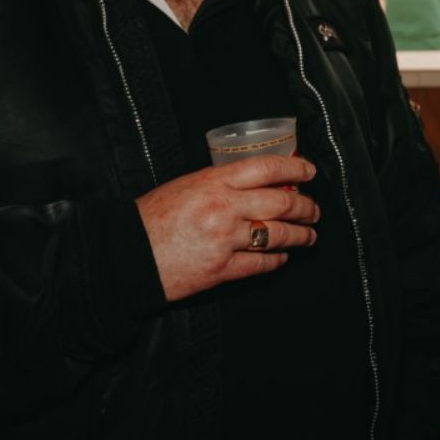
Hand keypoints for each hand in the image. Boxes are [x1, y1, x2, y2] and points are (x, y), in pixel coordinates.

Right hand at [136, 156, 318, 301]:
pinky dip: (277, 260)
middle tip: (314, 210)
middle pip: (281, 204)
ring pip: (278, 235)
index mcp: (213, 182)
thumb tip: (256, 186)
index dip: (295, 170)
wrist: (125, 256)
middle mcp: (224, 208)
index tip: (310, 173)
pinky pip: (261, 263)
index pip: (266, 169)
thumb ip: (219, 185)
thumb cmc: (150, 219)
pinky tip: (283, 257)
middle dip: (306, 207)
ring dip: (300, 236)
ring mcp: (225, 240)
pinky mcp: (222, 270)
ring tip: (309, 236)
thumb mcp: (185, 186)